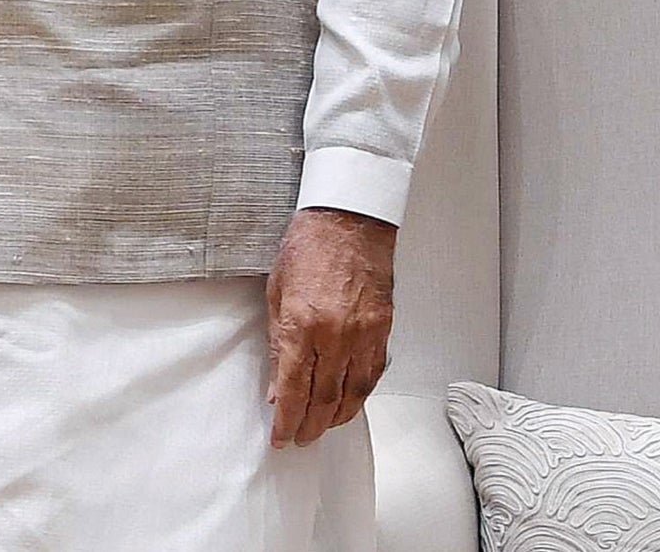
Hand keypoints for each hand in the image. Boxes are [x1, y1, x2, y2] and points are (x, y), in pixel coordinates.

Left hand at [266, 207, 396, 446]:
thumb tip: (276, 386)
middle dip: (310, 424)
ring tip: (321, 428)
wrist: (348, 222)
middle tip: (299, 438)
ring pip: (354, 392)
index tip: (280, 436)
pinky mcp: (383, 330)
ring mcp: (365, 334)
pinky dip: (359, 395)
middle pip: (325, 397)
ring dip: (336, 417)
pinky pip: (373, 374)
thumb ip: (278, 344)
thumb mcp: (276, 293)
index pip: (294, 387)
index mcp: (304, 323)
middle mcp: (337, 335)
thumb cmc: (307, 248)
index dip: (287, 418)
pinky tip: (348, 403)